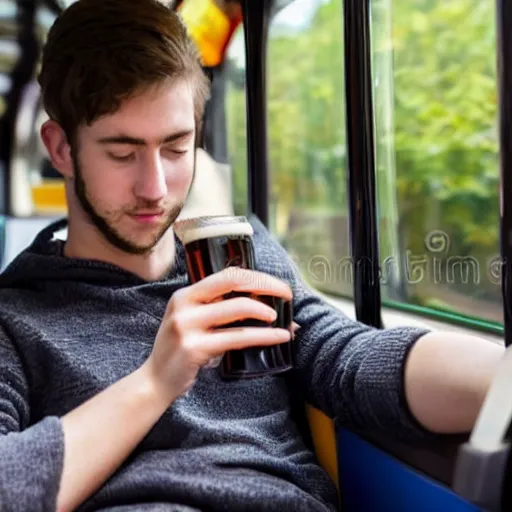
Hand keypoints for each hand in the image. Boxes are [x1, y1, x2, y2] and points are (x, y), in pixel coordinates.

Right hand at [143, 267, 292, 402]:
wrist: (155, 382)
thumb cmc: (181, 351)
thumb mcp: (192, 323)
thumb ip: (217, 311)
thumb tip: (265, 307)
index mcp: (186, 294)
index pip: (227, 274)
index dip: (256, 277)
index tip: (277, 285)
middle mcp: (184, 304)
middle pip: (233, 282)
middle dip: (266, 285)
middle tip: (287, 295)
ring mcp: (187, 325)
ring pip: (238, 309)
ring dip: (266, 311)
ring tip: (280, 320)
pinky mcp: (194, 348)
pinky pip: (237, 337)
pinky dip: (264, 336)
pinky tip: (279, 337)